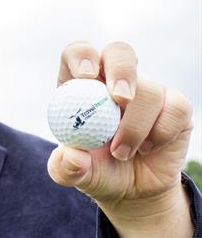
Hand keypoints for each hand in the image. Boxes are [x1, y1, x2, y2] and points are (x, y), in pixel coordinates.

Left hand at [47, 41, 193, 237]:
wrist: (132, 189)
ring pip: (149, 89)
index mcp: (81, 87)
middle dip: (121, 70)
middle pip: (119, 52)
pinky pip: (176, 108)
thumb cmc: (96, 172)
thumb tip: (73, 155)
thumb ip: (65, 167)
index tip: (86, 76)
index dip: (82, 56)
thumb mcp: (73, 174)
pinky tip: (147, 148)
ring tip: (121, 152)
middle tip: (119, 99)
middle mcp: (113, 82)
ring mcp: (146, 91)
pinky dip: (160, 133)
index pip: (78, 53)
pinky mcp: (174, 105)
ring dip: (135, 126)